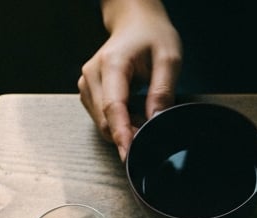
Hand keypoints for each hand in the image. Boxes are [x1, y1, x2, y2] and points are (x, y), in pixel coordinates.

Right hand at [79, 0, 182, 161]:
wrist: (135, 23)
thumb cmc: (152, 37)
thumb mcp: (169, 59)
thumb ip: (162, 90)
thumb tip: (155, 120)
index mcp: (112, 64)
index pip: (114, 107)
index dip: (122, 133)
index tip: (129, 153)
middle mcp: (92, 74)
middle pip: (105, 119)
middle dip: (128, 134)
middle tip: (154, 133)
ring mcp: (87, 83)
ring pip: (102, 122)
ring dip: (124, 129)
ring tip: (147, 116)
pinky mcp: (88, 90)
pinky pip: (101, 117)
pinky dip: (119, 123)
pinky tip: (136, 114)